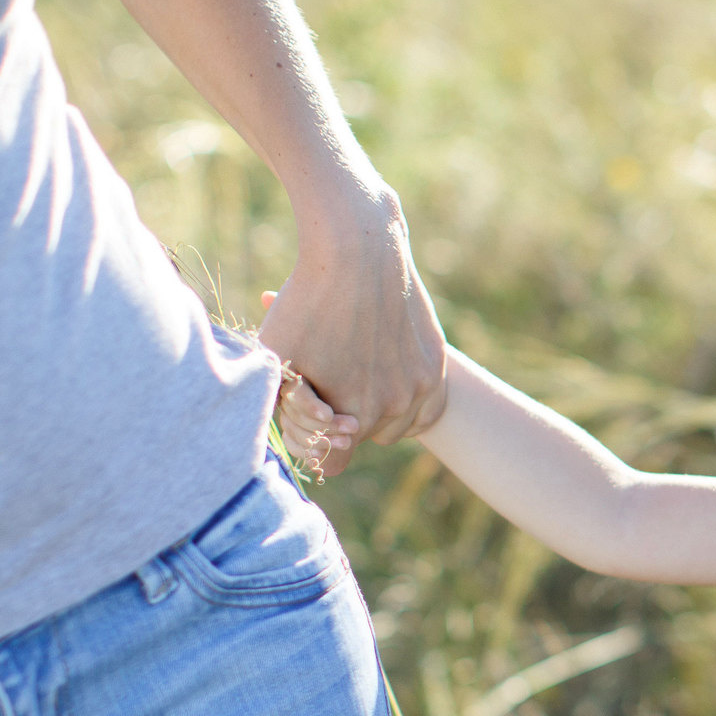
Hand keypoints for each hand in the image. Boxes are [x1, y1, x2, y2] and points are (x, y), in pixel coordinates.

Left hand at [254, 190, 445, 474]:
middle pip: (365, 440)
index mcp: (352, 418)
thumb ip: (284, 408)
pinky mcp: (437, 365)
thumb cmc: (307, 302)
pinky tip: (388, 368)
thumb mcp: (278, 358)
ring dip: (380, 407)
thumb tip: (296, 443)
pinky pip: (426, 404)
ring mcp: (421, 387)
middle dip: (347, 421)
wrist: (359, 252)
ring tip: (359, 369)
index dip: (316, 445)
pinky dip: (408, 395)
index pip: (332, 463)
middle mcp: (393, 409)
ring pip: (399, 423)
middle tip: (332, 380)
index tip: (309, 418)